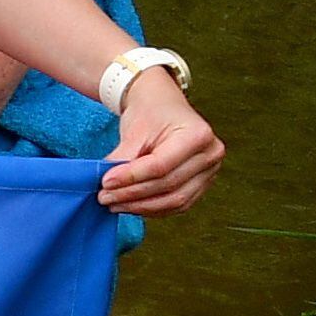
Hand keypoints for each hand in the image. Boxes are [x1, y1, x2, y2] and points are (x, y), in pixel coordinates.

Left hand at [98, 70, 221, 215]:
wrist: (162, 106)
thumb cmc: (150, 113)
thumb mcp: (134, 130)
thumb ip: (123, 158)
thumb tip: (108, 185)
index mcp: (198, 134)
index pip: (160, 165)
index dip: (131, 177)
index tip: (105, 182)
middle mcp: (210, 154)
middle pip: (168, 185)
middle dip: (132, 195)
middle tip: (104, 196)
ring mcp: (209, 172)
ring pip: (175, 200)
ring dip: (140, 206)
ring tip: (113, 203)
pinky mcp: (201, 185)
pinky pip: (177, 204)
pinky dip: (152, 208)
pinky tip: (130, 205)